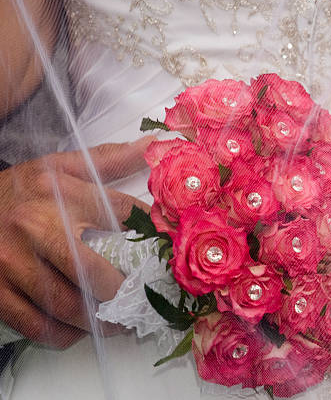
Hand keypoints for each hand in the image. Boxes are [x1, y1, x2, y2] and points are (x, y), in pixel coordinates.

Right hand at [0, 136, 152, 347]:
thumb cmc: (20, 189)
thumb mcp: (62, 166)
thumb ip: (110, 159)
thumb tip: (153, 145)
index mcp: (60, 193)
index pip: (122, 215)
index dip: (151, 238)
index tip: (165, 257)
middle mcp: (35, 227)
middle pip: (92, 272)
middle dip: (121, 294)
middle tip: (139, 302)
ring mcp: (11, 262)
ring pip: (66, 305)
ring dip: (98, 321)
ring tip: (116, 323)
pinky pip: (35, 324)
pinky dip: (63, 334)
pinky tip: (77, 330)